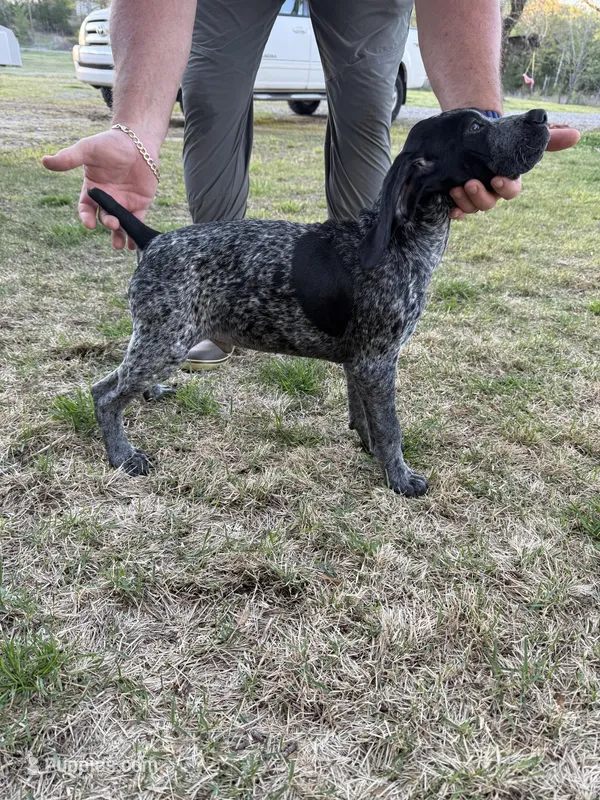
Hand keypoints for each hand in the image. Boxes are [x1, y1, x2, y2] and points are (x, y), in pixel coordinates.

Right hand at [42, 129, 159, 248]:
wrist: (137, 140)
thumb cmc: (110, 143)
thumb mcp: (88, 149)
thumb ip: (69, 158)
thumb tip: (45, 161)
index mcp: (93, 189)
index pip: (86, 208)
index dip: (86, 217)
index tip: (89, 224)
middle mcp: (107, 199)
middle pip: (104, 217)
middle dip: (108, 224)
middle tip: (113, 225)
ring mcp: (124, 203)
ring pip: (120, 224)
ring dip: (119, 235)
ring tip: (120, 244)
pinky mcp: (140, 204)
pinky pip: (137, 221)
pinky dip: (135, 232)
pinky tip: (133, 244)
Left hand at [449, 124, 580, 219]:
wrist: (472, 133)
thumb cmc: (500, 137)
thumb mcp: (521, 135)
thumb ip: (548, 138)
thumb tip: (575, 134)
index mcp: (507, 181)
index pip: (511, 191)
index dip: (505, 188)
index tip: (497, 179)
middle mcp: (490, 192)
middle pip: (488, 203)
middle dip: (480, 196)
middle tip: (470, 183)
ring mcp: (472, 195)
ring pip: (471, 207)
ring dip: (464, 200)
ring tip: (455, 187)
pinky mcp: (456, 195)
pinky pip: (456, 210)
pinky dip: (453, 211)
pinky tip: (448, 206)